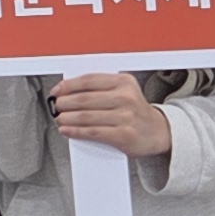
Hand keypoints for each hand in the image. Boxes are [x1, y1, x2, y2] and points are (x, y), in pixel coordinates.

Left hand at [52, 72, 172, 157]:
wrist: (158, 131)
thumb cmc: (135, 110)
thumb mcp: (124, 91)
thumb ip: (101, 88)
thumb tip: (68, 91)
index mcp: (123, 82)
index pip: (89, 80)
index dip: (68, 85)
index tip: (57, 91)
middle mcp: (125, 97)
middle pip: (84, 99)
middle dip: (65, 103)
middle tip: (56, 106)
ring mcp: (125, 116)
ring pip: (86, 116)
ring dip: (67, 118)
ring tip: (59, 119)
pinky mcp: (123, 135)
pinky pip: (92, 132)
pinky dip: (75, 131)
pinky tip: (67, 130)